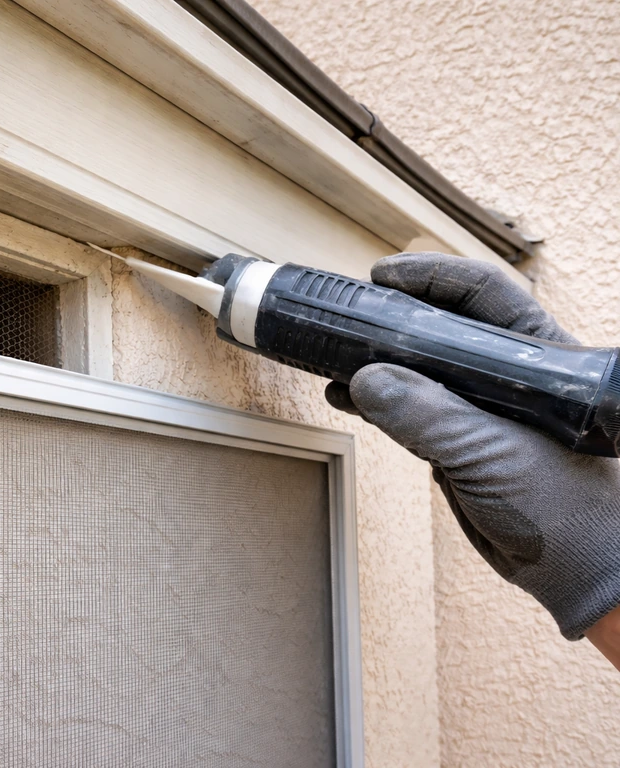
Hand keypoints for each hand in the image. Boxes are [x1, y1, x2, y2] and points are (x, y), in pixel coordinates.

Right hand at [327, 253, 619, 639]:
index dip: (433, 278)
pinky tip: (345, 395)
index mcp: (537, 360)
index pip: (482, 295)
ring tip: (334, 354)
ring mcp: (478, 410)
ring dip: (375, 360)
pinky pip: (407, 410)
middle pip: (443, 325)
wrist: (579, 574)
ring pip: (418, 368)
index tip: (385, 278)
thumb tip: (367, 380)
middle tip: (350, 312)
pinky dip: (372, 400)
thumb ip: (430, 417)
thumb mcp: (494, 456)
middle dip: (395, 314)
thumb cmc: (573, 511)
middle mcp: (506, 377)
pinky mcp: (456, 443)